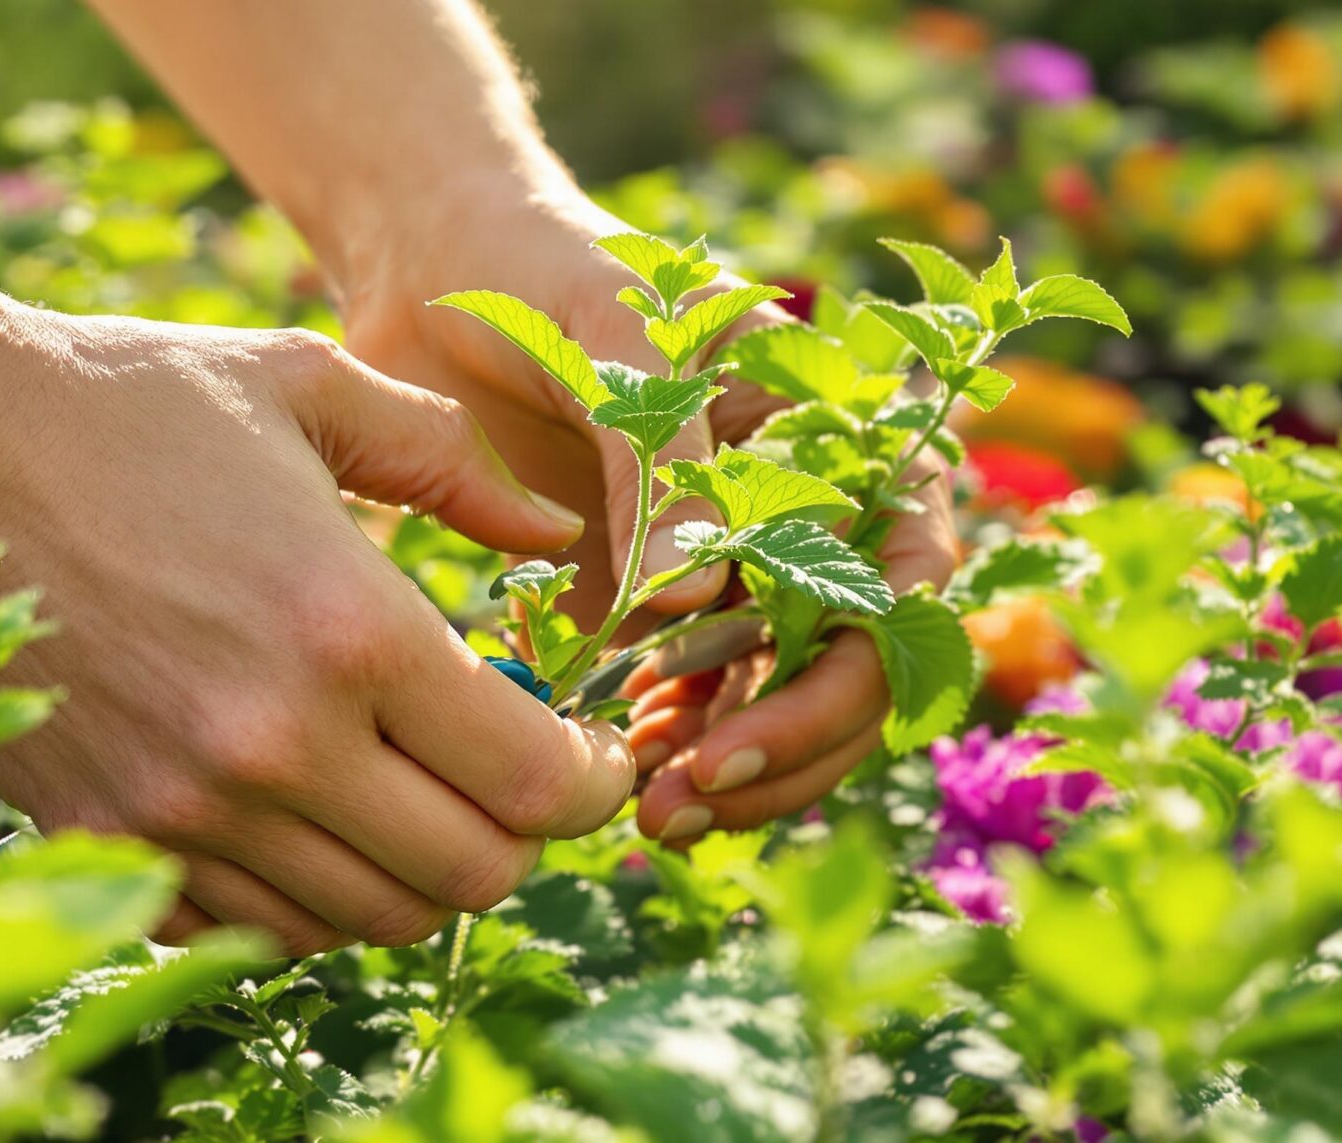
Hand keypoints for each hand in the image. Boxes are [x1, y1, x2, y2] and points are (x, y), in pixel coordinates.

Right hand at [0, 306, 635, 953]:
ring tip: (414, 787)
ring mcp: (178, 807)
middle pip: (467, 877)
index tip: (589, 749)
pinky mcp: (99, 834)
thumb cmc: (121, 393)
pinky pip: (250, 922)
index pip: (532, 783)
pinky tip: (310, 810)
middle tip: (515, 772)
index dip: (591, 781)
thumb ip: (450, 460)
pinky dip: (309, 891)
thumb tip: (550, 531)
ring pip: (364, 920)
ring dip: (418, 868)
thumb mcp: (308, 382)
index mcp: (349, 630)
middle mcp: (273, 745)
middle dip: (521, 835)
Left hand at [338, 190, 956, 843]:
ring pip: (783, 697)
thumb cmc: (538, 269)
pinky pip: (700, 699)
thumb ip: (659, 459)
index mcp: (828, 430)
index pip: (906, 569)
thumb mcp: (611, 334)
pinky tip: (627, 771)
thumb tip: (692, 602)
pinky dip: (677, 747)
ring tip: (651, 814)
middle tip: (689, 798)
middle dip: (790, 743)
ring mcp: (732, 562)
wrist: (435, 268)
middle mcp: (801, 506)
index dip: (859, 664)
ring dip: (737, 768)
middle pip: (856, 660)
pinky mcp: (658, 601)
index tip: (759, 722)